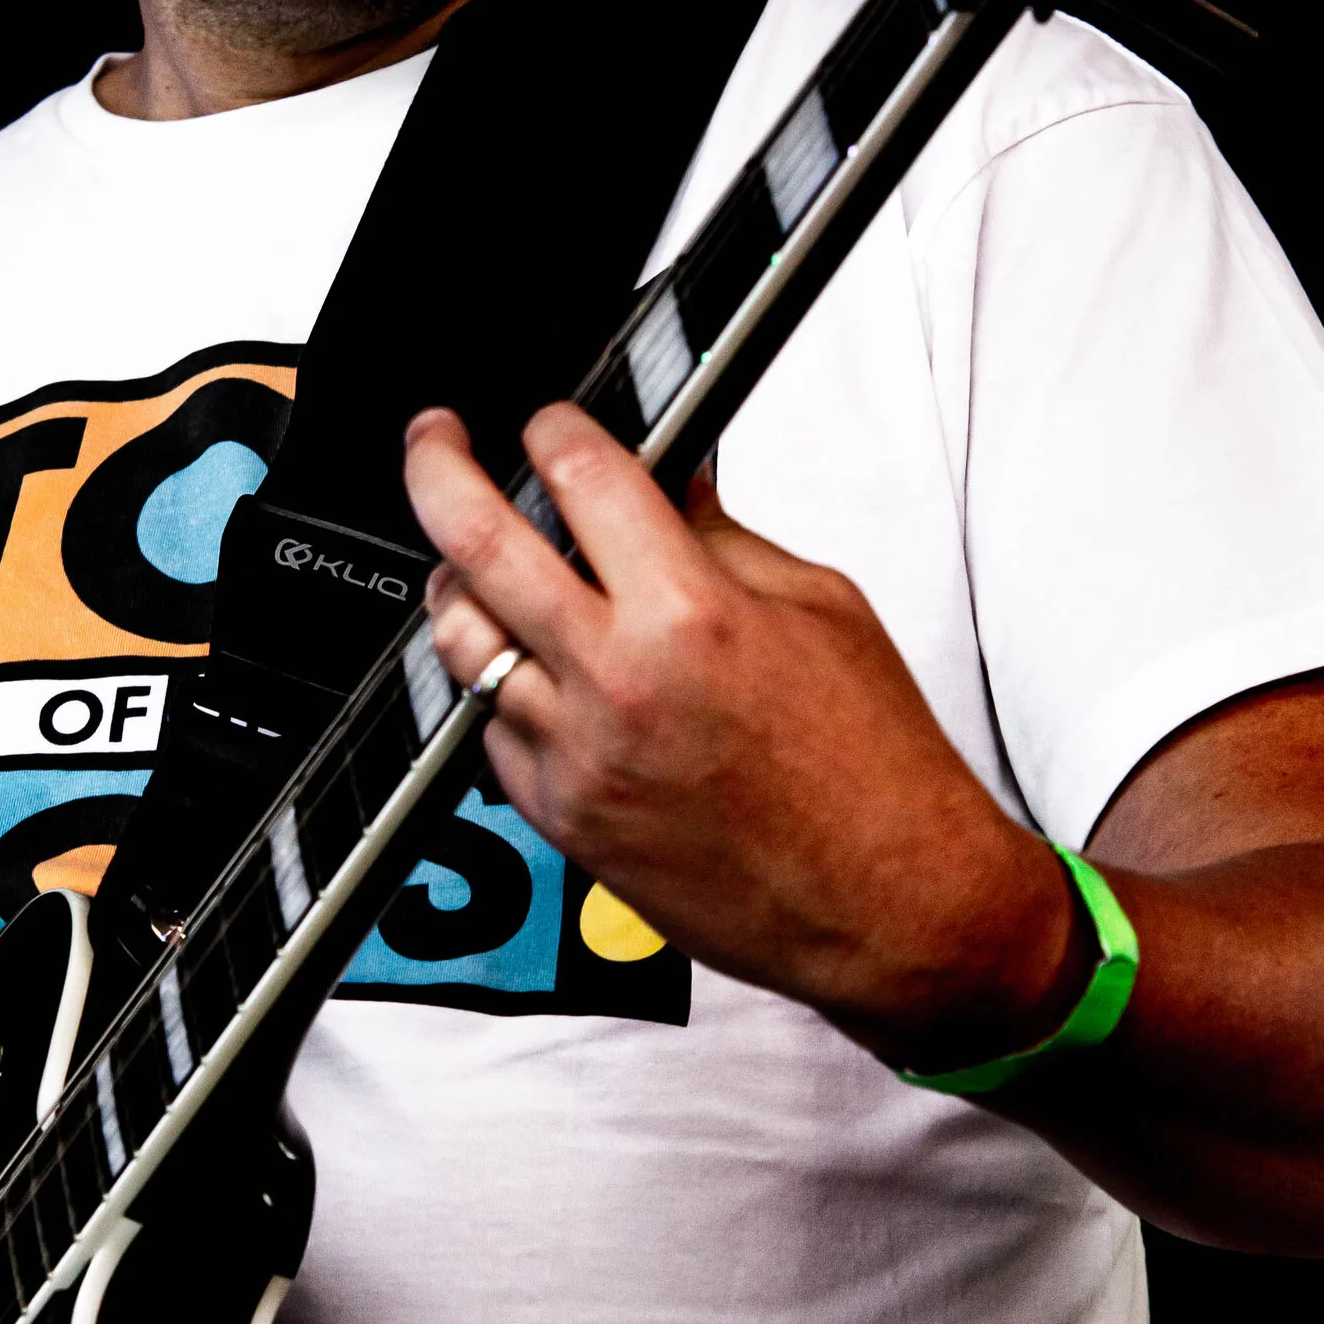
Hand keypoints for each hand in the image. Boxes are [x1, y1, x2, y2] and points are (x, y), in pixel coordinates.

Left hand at [404, 401, 1079, 1067]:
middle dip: (437, 468)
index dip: (552, 427)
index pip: (580, 476)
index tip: (547, 421)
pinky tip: (536, 673)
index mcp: (692, 612)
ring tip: (470, 565)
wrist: (890, 903)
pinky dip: (500, 689)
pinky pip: (490, 732)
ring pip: (462, 642)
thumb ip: (724, 536)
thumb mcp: (823, 609)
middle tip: (433, 441)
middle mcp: (619, 680)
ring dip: (456, 588)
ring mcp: (578, 755)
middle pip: (474, 542)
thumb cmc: (876, 770)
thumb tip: (670, 478)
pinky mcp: (562, 819)